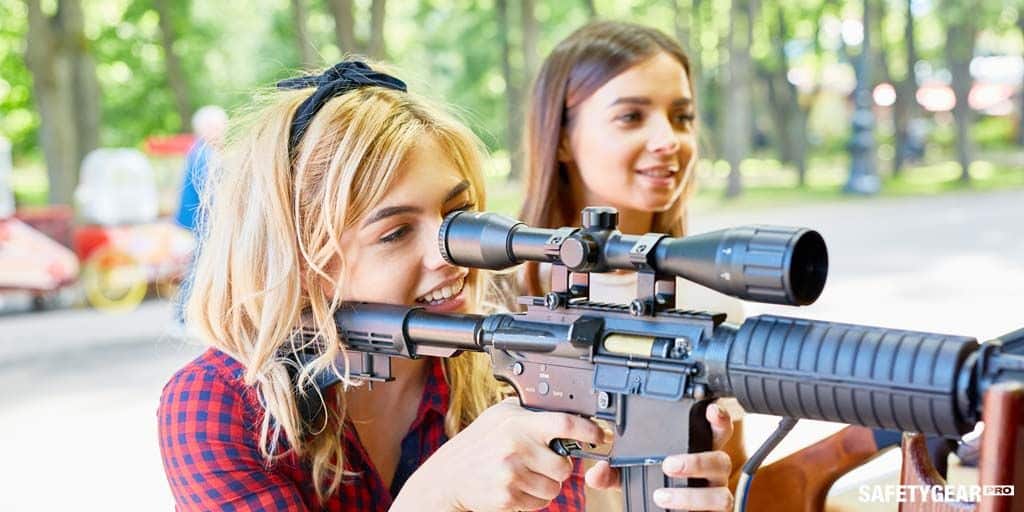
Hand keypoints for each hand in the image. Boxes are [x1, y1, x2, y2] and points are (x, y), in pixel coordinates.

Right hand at [395, 398, 604, 511]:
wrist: (448, 477)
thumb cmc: (477, 445)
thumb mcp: (498, 417)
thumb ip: (528, 411)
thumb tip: (563, 407)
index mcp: (517, 423)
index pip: (563, 423)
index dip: (587, 430)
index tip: (598, 435)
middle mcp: (516, 447)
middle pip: (564, 465)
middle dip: (558, 467)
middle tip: (541, 462)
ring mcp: (511, 474)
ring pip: (554, 487)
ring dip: (545, 485)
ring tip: (525, 475)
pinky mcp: (508, 498)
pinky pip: (540, 503)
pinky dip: (533, 499)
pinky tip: (516, 487)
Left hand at [584, 403, 734, 510]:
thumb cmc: (657, 487)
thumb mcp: (631, 475)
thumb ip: (614, 471)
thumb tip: (596, 472)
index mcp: (697, 450)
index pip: (717, 430)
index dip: (718, 419)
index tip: (709, 410)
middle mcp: (713, 471)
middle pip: (721, 459)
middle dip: (696, 461)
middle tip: (668, 464)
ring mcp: (717, 493)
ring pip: (720, 493)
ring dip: (690, 494)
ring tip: (661, 496)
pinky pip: (716, 511)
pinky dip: (693, 509)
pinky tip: (675, 511)